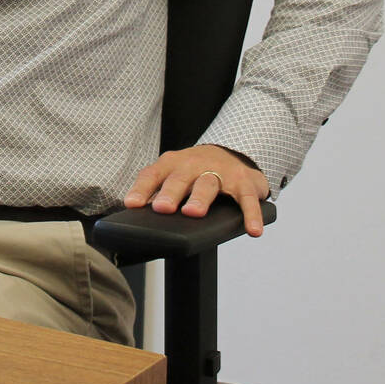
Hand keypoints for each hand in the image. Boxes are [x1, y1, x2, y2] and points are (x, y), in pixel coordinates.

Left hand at [124, 144, 270, 236]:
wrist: (231, 152)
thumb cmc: (194, 171)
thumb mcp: (173, 175)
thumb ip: (157, 194)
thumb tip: (135, 219)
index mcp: (172, 164)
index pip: (152, 174)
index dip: (141, 189)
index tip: (132, 204)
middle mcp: (194, 165)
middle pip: (180, 178)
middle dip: (170, 192)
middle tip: (162, 208)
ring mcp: (220, 172)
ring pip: (208, 184)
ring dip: (200, 198)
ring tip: (193, 213)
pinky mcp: (244, 182)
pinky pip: (247, 199)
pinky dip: (251, 215)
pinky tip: (252, 230)